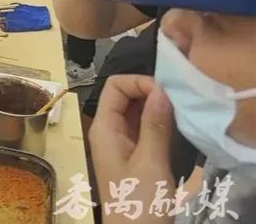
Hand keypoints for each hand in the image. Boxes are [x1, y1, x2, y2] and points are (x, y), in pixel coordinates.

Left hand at [89, 75, 174, 223]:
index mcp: (104, 127)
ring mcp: (120, 143)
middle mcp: (108, 131)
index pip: (114, 86)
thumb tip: (160, 90)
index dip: (139, 82)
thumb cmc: (139, 201)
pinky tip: (177, 127)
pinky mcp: (134, 156)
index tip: (167, 92)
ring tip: (180, 112)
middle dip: (150, 92)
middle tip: (178, 101)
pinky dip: (159, 123)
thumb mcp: (150, 162)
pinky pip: (143, 129)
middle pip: (124, 96)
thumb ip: (154, 125)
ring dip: (156, 108)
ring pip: (135, 112)